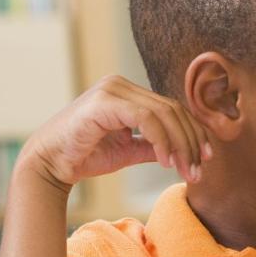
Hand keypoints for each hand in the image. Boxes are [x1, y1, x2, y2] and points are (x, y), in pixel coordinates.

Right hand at [19, 75, 211, 190]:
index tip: (206, 159)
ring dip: (181, 145)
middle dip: (192, 142)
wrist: (50, 164)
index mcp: (127, 93)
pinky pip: (146, 118)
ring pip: (164, 113)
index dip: (195, 133)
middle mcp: (121, 85)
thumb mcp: (130, 150)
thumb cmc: (86, 156)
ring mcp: (112, 89)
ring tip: (186, 170)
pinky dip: (162, 140)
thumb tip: (187, 152)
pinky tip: (165, 161)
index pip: (173, 109)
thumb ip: (156, 145)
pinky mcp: (104, 101)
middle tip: (198, 171)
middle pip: (173, 110)